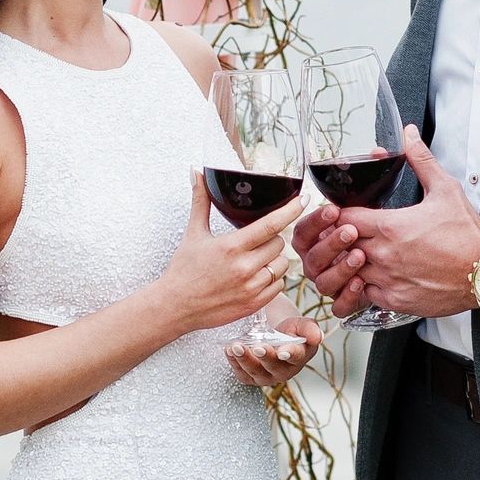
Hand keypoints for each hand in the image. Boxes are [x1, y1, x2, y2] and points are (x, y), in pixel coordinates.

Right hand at [157, 172, 306, 334]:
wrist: (175, 306)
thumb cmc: (184, 270)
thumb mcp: (193, 232)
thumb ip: (200, 201)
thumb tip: (196, 172)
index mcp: (231, 246)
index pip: (271, 224)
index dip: (291, 210)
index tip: (303, 199)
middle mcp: (244, 268)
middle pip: (280, 243)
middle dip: (272, 238)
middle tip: (256, 240)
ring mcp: (251, 288)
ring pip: (282, 265)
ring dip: (274, 259)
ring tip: (255, 259)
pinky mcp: (254, 305)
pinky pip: (279, 286)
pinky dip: (272, 279)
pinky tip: (256, 276)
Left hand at [226, 314, 322, 386]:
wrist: (273, 333)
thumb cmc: (290, 330)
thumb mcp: (302, 324)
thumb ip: (310, 329)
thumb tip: (318, 337)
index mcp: (299, 357)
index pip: (296, 357)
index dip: (290, 354)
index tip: (283, 351)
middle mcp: (283, 371)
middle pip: (274, 367)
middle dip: (265, 357)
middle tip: (258, 346)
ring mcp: (266, 376)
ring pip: (255, 372)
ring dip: (245, 360)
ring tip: (236, 346)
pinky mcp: (250, 377)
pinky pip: (241, 374)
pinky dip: (234, 362)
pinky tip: (228, 350)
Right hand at [294, 204, 368, 314]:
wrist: (380, 265)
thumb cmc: (361, 239)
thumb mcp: (353, 221)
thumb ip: (345, 213)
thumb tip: (340, 201)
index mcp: (310, 244)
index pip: (303, 232)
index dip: (315, 222)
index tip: (333, 211)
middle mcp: (314, 266)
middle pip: (313, 258)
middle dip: (331, 244)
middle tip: (350, 231)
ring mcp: (326, 285)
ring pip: (324, 283)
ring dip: (341, 269)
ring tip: (359, 256)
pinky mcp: (341, 304)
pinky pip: (339, 306)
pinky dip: (349, 295)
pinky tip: (360, 281)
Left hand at [340, 126, 479, 319]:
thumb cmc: (467, 235)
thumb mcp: (445, 189)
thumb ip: (421, 160)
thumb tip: (409, 135)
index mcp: (390, 226)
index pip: (343, 219)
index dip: (340, 214)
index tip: (347, 213)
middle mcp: (384, 255)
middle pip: (342, 245)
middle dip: (343, 237)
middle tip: (352, 233)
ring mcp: (388, 280)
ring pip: (350, 271)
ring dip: (353, 262)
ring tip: (364, 254)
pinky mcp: (395, 300)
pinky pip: (365, 294)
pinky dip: (366, 285)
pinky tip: (378, 275)